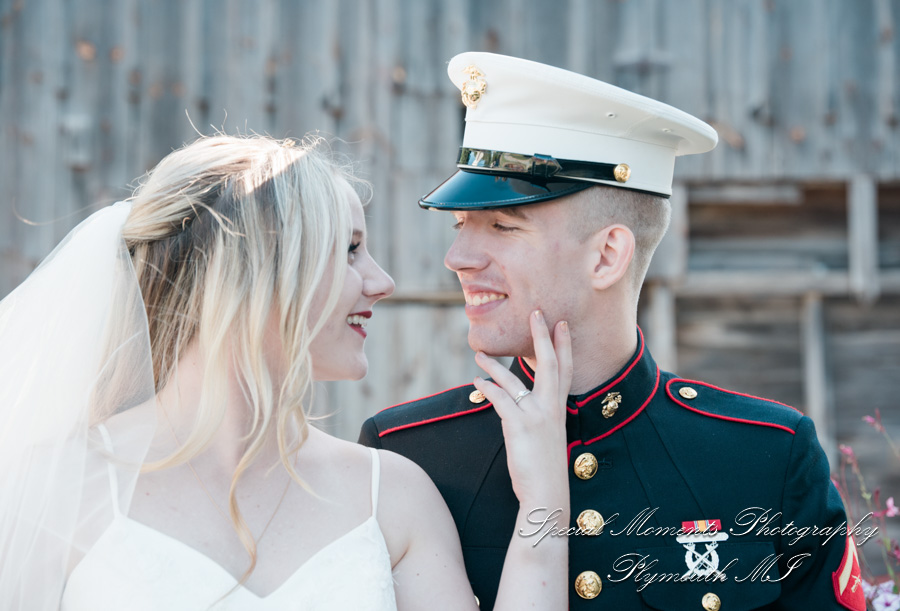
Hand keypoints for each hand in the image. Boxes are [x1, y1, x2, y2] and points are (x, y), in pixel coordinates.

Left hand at [473, 310, 571, 508]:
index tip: (560, 324)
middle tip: (536, 312)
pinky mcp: (520, 425)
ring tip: (478, 352)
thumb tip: (521, 409)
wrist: (547, 496)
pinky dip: (487, 388)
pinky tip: (477, 382)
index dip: (563, 346)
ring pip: (514, 380)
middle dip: (542, 336)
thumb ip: (539, 420)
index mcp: (559, 410)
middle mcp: (551, 408)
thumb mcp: (547, 438)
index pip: (564, 371)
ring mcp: (536, 416)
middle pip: (549, 364)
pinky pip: (500, 399)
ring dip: (494, 364)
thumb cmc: (545, 471)